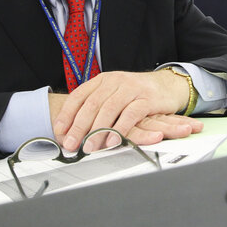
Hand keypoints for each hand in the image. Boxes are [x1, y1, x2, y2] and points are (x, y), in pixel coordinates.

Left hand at [50, 69, 198, 150]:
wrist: (167, 85)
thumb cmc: (137, 94)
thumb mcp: (114, 95)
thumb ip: (97, 107)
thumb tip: (73, 130)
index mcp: (103, 80)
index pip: (79, 95)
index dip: (67, 114)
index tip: (59, 131)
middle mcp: (115, 81)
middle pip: (92, 104)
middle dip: (79, 127)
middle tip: (72, 144)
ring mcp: (131, 88)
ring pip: (109, 109)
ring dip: (97, 131)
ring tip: (90, 147)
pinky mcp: (147, 98)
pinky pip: (130, 114)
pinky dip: (120, 129)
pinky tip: (112, 141)